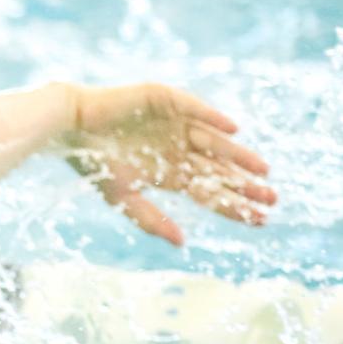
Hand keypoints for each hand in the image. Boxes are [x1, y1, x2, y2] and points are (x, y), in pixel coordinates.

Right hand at [64, 83, 274, 245]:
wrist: (69, 127)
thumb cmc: (92, 163)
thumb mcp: (123, 197)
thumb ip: (151, 219)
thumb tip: (183, 243)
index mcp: (169, 172)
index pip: (209, 191)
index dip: (234, 205)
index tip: (261, 219)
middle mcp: (178, 148)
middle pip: (219, 169)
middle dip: (245, 184)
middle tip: (272, 198)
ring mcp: (174, 124)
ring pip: (215, 141)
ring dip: (238, 154)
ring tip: (263, 170)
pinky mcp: (165, 100)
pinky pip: (195, 109)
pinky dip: (213, 117)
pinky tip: (233, 129)